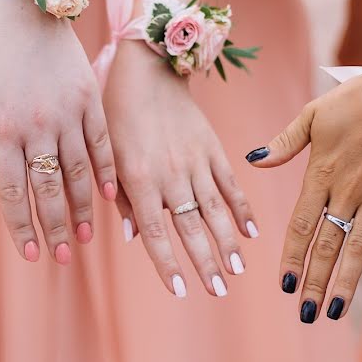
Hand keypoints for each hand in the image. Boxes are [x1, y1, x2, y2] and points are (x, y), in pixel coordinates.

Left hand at [0, 0, 116, 263]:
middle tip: (62, 257)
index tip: (29, 253)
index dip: (20, 225)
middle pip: (50, 190)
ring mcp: (68, 112)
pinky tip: (107, 198)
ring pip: (80, 173)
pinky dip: (105, 173)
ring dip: (83, 210)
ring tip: (85, 238)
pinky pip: (101, 144)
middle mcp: (38, 126)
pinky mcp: (90, 98)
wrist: (23, 5)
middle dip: (55, 228)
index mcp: (2, 129)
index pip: (12, 191)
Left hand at [104, 41, 255, 297]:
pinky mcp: (213, 147)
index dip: (168, 263)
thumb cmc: (119, 114)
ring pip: (215, 210)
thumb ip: (122, 197)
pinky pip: (230, 182)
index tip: (181, 290)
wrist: (148, 70)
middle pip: (191, 227)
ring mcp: (196, 161)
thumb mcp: (109, 155)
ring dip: (228, 242)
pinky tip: (251, 231)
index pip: (156, 232)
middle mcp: (171, 174)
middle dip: (205, 262)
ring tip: (238, 270)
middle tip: (218, 290)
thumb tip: (132, 237)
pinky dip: (242, 207)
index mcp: (141, 178)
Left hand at [247, 56, 361, 321]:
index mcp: (321, 173)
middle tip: (305, 314)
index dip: (292, 258)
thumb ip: (283, 144)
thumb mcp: (311, 116)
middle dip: (314, 283)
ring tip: (333, 311)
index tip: (284, 287)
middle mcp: (348, 190)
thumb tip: (252, 161)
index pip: (301, 226)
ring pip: (358, 248)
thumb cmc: (354, 99)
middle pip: (327, 246)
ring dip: (345, 282)